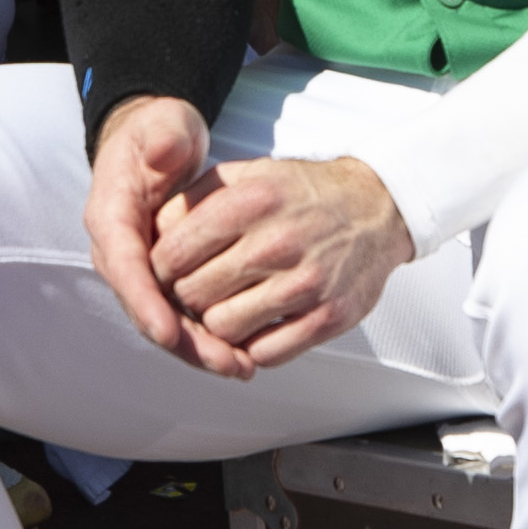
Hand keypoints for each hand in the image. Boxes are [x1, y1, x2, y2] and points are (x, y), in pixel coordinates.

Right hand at [86, 93, 214, 355]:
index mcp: (111, 215)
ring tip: (240, 368)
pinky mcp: (162, 280)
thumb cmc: (161, 133)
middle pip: (145, 307)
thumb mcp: (164, 124)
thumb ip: (164, 136)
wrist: (160, 142)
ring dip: (199, 349)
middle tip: (223, 361)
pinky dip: (206, 338)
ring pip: (164, 320)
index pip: (124, 266)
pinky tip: (240, 357)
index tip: (169, 330)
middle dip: (182, 340)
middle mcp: (120, 252)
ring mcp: (140, 270)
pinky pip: (180, 316)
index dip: (145, 301)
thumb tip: (167, 152)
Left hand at [145, 153, 414, 377]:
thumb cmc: (304, 194)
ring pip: (223, 330)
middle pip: (193, 295)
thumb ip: (196, 198)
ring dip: (215, 326)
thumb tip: (150, 232)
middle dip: (183, 298)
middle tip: (192, 293)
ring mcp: (306, 284)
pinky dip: (251, 347)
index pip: (174, 253)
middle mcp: (278, 243)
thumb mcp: (248, 174)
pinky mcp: (329, 317)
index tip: (164, 272)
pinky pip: (265, 354)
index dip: (158, 269)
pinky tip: (255, 325)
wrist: (377, 208)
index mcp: (252, 202)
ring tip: (224, 308)